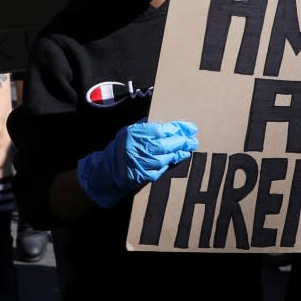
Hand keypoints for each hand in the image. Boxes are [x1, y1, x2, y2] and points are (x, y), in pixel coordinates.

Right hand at [77, 119, 198, 207]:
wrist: (107, 170)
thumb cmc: (121, 146)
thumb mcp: (131, 131)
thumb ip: (148, 126)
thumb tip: (170, 125)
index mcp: (135, 133)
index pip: (162, 129)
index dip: (179, 129)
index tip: (191, 128)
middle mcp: (137, 148)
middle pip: (166, 144)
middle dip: (182, 142)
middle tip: (193, 140)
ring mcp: (139, 163)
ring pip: (165, 158)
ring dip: (178, 154)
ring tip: (187, 150)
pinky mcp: (142, 176)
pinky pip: (160, 170)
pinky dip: (168, 165)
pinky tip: (176, 160)